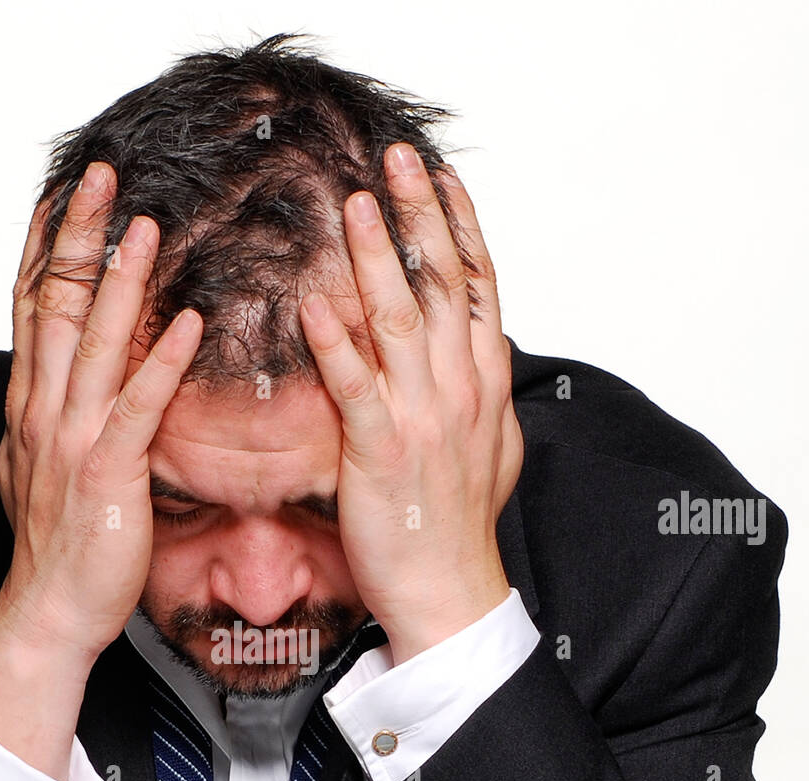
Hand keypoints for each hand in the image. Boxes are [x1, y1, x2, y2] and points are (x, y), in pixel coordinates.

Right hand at [0, 163, 203, 663]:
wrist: (49, 612)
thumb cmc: (57, 548)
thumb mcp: (44, 470)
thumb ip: (55, 421)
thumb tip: (62, 389)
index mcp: (31, 407)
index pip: (31, 310)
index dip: (44, 249)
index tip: (62, 195)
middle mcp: (43, 412)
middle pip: (55, 305)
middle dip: (78, 237)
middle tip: (102, 176)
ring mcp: (71, 440)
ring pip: (93, 343)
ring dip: (121, 280)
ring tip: (146, 225)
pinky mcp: (105, 473)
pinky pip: (136, 407)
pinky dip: (160, 362)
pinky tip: (186, 323)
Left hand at [298, 144, 521, 664]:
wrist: (451, 593)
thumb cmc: (462, 528)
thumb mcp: (493, 450)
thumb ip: (485, 395)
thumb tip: (486, 356)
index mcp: (485, 384)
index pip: (478, 287)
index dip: (459, 227)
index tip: (439, 178)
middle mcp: (461, 390)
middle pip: (442, 285)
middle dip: (419, 217)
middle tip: (395, 159)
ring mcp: (424, 419)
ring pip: (401, 321)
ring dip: (377, 258)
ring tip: (354, 207)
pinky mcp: (383, 453)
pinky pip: (357, 387)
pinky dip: (336, 345)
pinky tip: (315, 306)